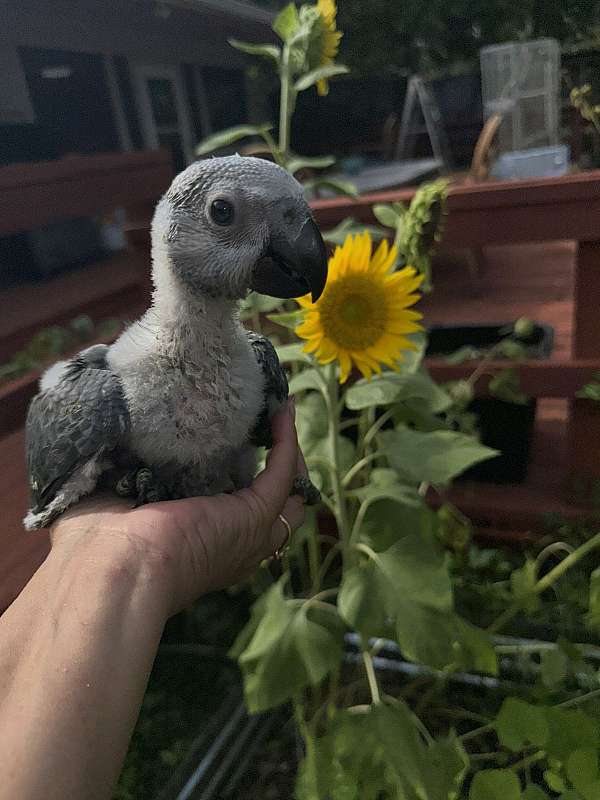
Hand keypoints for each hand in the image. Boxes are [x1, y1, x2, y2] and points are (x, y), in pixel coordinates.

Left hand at [50, 400, 304, 615]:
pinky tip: (280, 412)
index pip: (234, 513)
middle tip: (269, 427)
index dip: (241, 477)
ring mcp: (248, 534)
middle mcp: (231, 546)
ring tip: (281, 415)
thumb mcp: (117, 501)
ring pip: (291, 496)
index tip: (234, 439)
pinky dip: (286, 441)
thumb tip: (115, 447)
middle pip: (277, 510)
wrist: (113, 566)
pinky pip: (282, 473)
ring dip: (290, 455)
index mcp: (199, 547)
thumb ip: (127, 476)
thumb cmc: (98, 542)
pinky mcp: (253, 516)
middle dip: (280, 470)